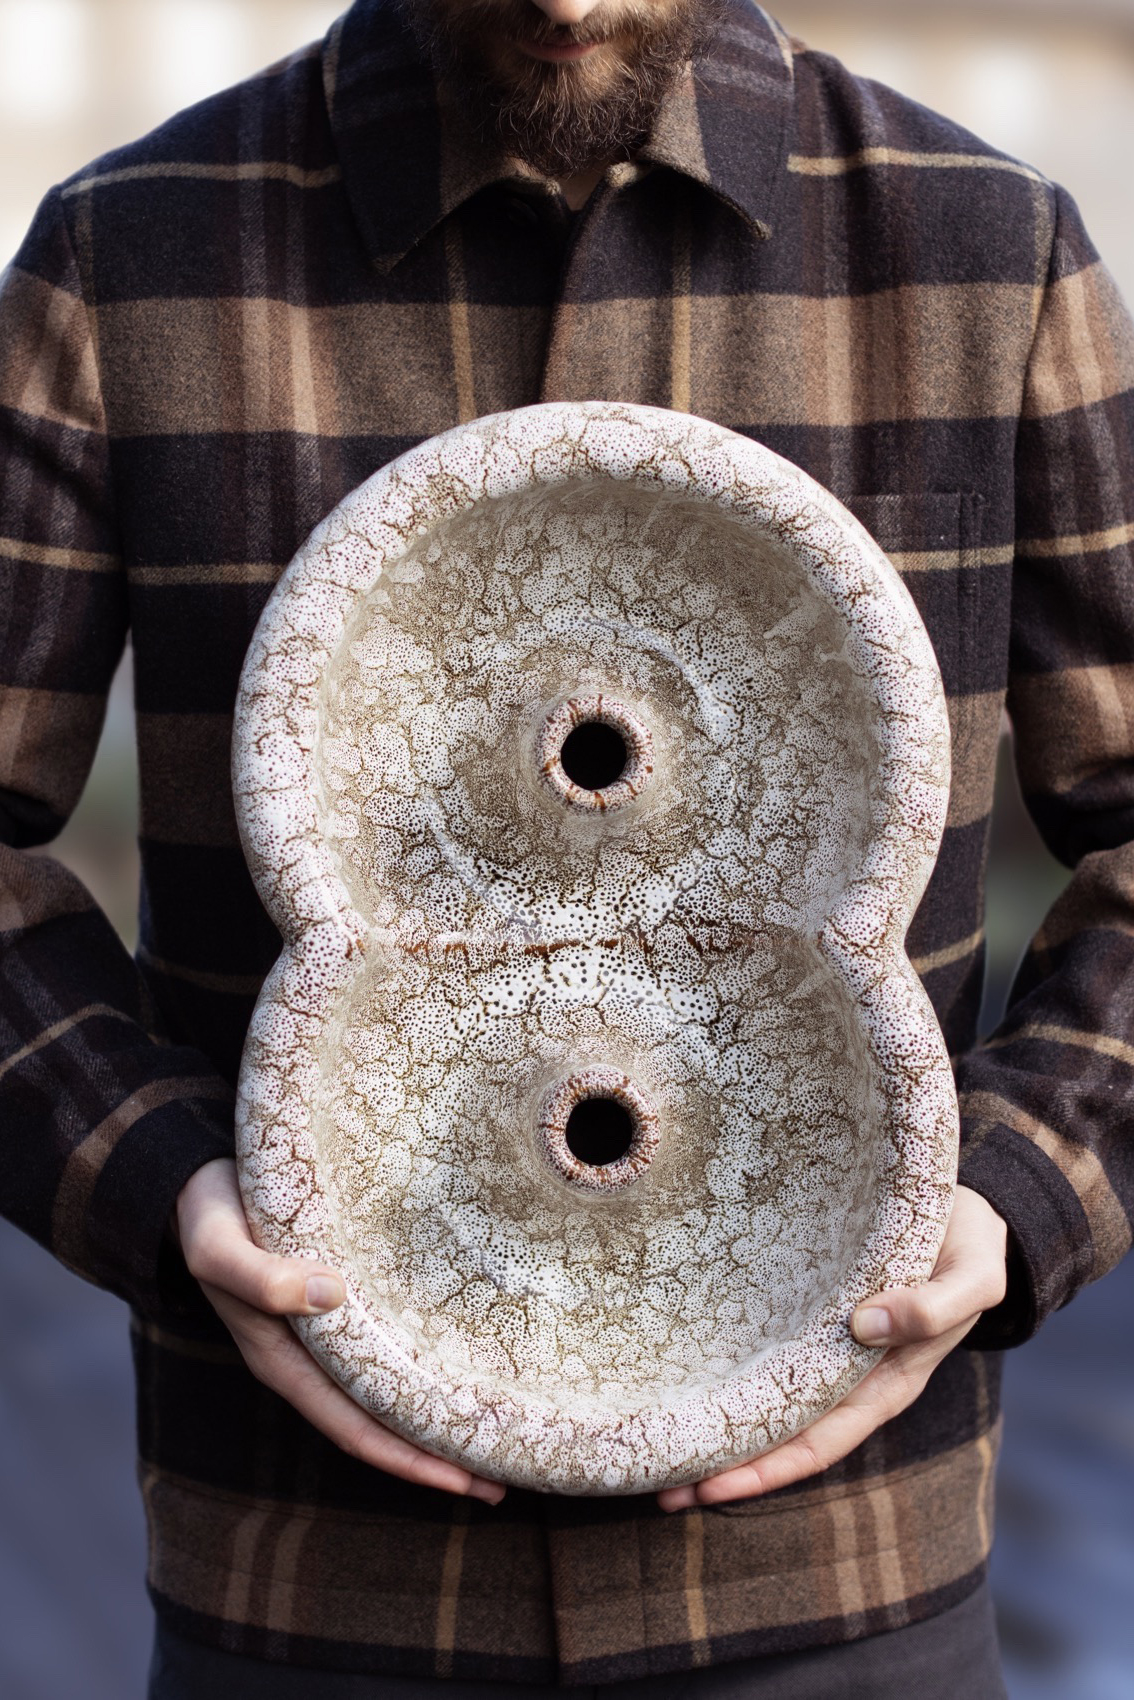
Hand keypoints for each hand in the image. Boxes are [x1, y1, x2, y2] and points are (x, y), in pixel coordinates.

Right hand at [175, 1158, 504, 1504]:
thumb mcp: (220, 1249)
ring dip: (437, 1414)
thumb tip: (331, 1295)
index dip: (411, 1462)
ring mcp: (324, 1333)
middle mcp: (308, 1358)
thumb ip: (262, 1279)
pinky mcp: (339, 1297)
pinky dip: (423, 1364)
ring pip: (388, 1390)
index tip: (470, 1481)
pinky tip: (461, 1358)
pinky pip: (388, 1346)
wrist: (193, 1182)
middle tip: (507, 1475)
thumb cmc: (206, 1218)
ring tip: (498, 1426)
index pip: (356, 1430)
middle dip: (439, 1453)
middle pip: (381, 1423)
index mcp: (282, 1361)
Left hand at [657, 1184, 1007, 1510]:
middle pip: (784, 1434)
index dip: (767, 1469)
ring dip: (720, 1425)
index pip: (820, 1442)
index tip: (711, 1489)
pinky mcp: (814, 1310)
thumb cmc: (971, 1245)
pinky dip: (734, 1373)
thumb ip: (936, 1307)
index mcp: (891, 1379)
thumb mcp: (974, 1275)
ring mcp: (831, 1344)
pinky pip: (771, 1355)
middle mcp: (854, 1373)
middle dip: (726, 1465)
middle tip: (661, 1485)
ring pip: (770, 1399)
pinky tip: (692, 1373)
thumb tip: (867, 1327)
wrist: (969, 1210)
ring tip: (660, 1443)